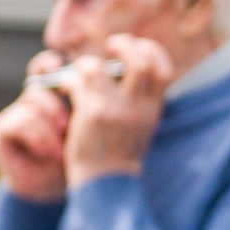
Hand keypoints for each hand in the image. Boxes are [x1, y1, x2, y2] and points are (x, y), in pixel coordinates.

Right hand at [0, 51, 70, 202]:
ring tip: (61, 148)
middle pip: (40, 85)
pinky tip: (47, 152)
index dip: (50, 63)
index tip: (57, 64)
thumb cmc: (75, 158)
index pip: (47, 68)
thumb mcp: (85, 129)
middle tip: (67, 125)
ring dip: (51, 127)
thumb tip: (93, 80)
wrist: (53, 189)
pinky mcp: (0, 127)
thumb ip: (85, 104)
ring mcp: (15, 112)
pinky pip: (21, 120)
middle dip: (56, 104)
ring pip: (33, 103)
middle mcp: (31, 101)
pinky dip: (38, 137)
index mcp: (53, 96)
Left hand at [63, 35, 175, 185]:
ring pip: (96, 66)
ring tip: (80, 75)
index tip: (137, 47)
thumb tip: (129, 68)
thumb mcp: (141, 126)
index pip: (163, 69)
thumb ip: (140, 100)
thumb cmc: (119, 155)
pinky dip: (68, 81)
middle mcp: (138, 107)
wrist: (107, 184)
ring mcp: (115, 110)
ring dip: (83, 66)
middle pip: (139, 60)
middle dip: (123, 44)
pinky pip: (76, 83)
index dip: (151, 51)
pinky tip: (66, 90)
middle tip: (110, 46)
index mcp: (153, 109)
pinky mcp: (92, 115)